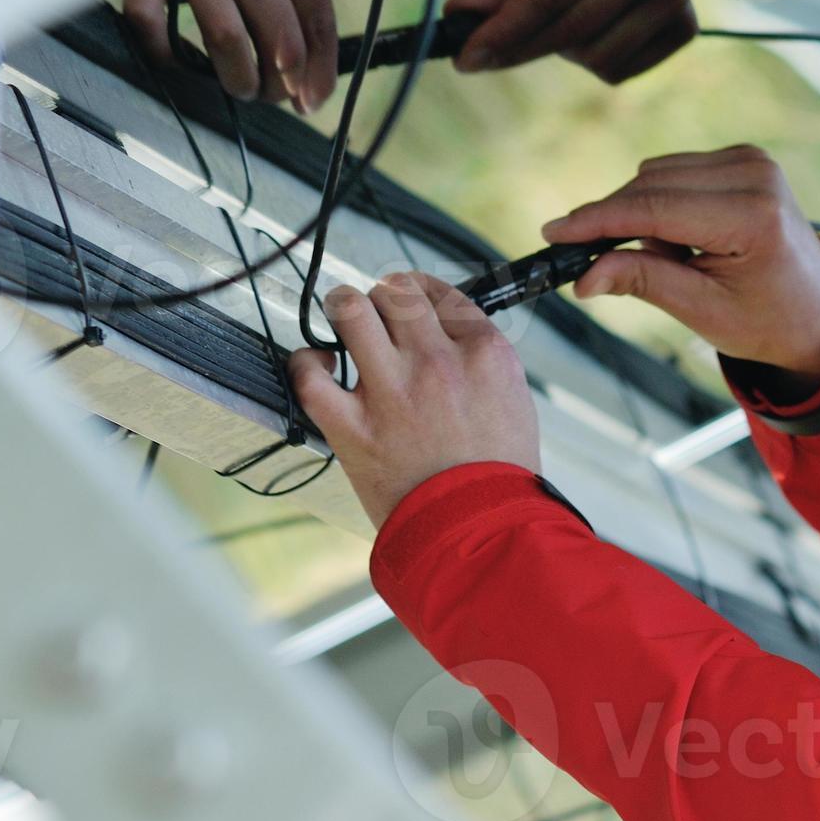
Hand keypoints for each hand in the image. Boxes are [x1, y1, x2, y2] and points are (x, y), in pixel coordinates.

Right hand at [113, 0, 335, 108]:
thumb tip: (306, 45)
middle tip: (275, 96)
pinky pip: (156, 29)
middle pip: (279, 42)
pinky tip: (181, 59)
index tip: (314, 99)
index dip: (319, 70)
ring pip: (228, 44)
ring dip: (239, 80)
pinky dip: (170, 55)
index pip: (316, 19)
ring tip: (239, 87)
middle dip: (283, 85)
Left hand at [287, 274, 540, 525]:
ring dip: (343, 310)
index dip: (420, 289)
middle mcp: (436, 362)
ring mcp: (391, 391)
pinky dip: (306, 364)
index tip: (411, 298)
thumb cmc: (497, 476)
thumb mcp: (513, 401)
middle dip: (382, 296)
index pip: (441, 292)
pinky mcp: (353, 427)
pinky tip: (318, 367)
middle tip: (377, 314)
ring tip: (344, 324)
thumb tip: (446, 335)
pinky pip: (310, 374)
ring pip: (349, 310)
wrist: (480, 531)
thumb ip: (481, 362)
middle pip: (394, 291)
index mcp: (482, 354)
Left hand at [446, 0, 694, 83]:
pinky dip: (589, 61)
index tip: (465, 58)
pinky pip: (618, 71)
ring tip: (559, 13)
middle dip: (518, 47)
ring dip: (559, 49)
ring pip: (595, 57)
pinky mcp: (685, 25)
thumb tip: (462, 16)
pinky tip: (590, 26)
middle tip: (478, 55)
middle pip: (573, 28)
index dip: (507, 29)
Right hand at [543, 146, 819, 379]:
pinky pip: (675, 171)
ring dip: (645, 215)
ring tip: (676, 260)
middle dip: (616, 222)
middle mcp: (755, 175)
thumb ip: (642, 282)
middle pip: (650, 184)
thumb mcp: (702, 311)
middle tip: (598, 265)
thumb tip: (584, 277)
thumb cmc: (766, 320)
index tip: (554, 232)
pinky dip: (663, 203)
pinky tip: (685, 239)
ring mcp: (752, 160)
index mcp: (752, 217)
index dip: (597, 220)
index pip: (654, 209)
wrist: (817, 310)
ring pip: (657, 174)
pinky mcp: (744, 157)